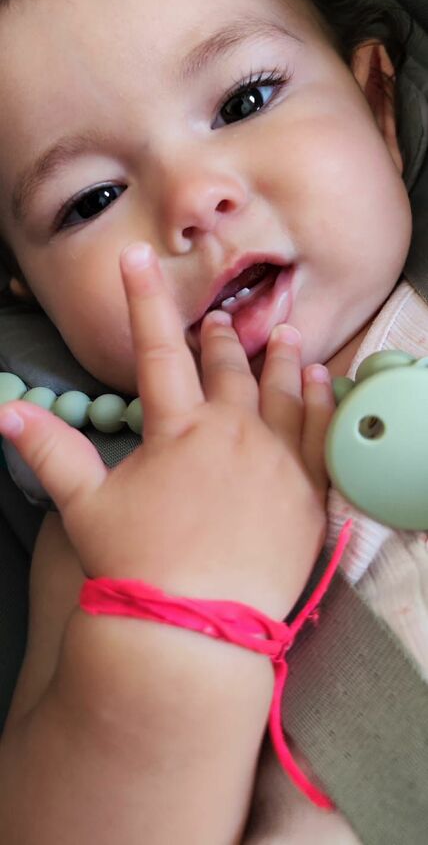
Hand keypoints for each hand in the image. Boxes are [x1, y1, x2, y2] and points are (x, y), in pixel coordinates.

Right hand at [0, 244, 334, 618]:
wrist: (197, 631)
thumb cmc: (137, 568)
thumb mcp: (85, 506)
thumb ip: (50, 450)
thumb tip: (4, 410)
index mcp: (179, 431)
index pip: (157, 350)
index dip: (143, 300)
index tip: (138, 258)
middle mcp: (233, 434)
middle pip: (227, 368)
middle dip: (219, 337)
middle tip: (218, 320)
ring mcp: (277, 461)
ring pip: (283, 391)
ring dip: (280, 358)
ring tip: (283, 334)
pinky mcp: (309, 492)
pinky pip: (321, 432)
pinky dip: (321, 400)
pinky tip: (322, 381)